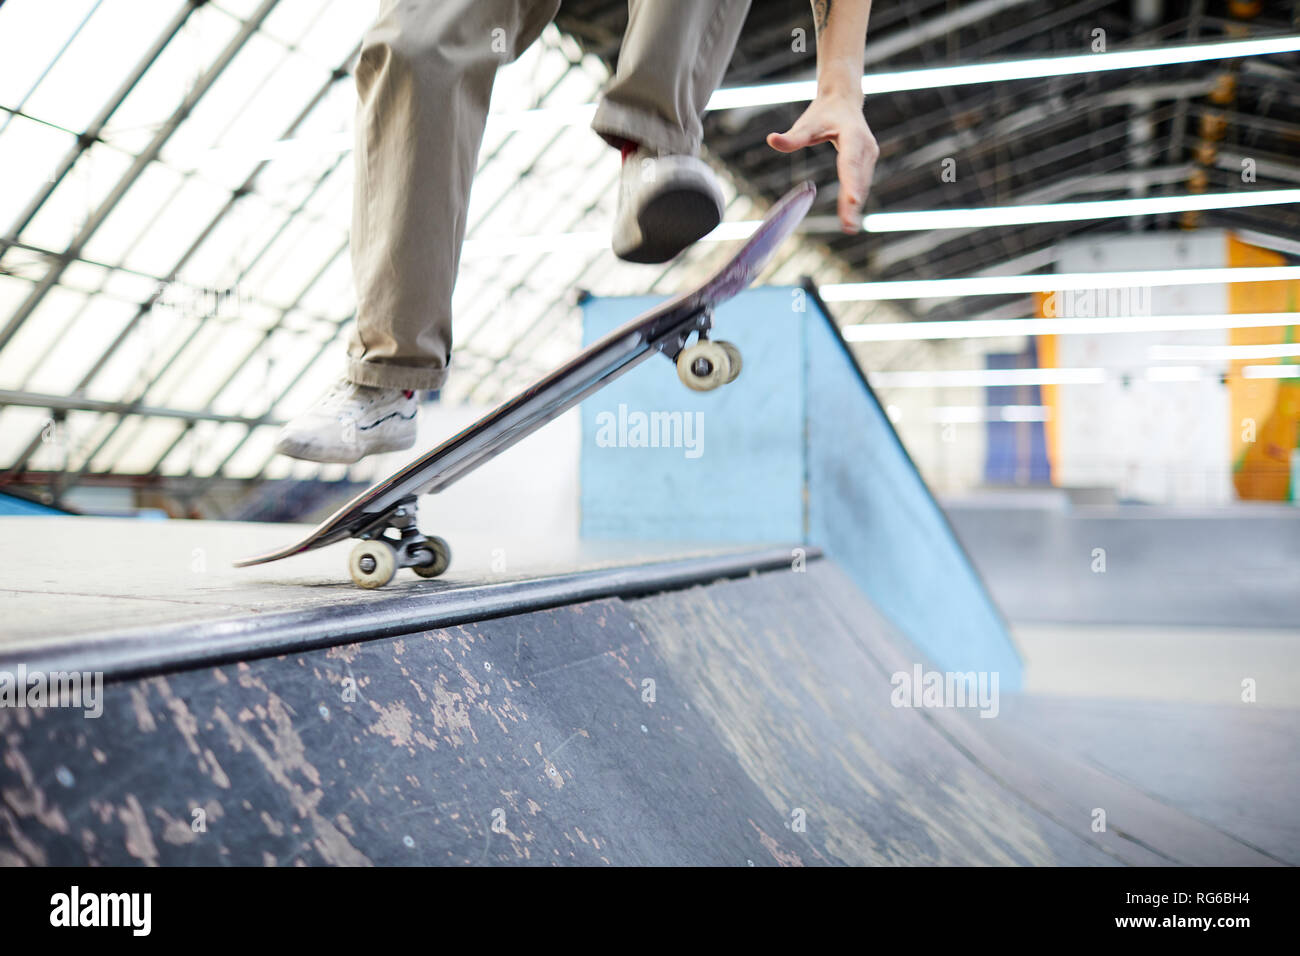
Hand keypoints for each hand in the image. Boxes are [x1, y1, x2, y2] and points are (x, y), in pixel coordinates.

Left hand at [767, 94, 877, 233]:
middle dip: (852, 202)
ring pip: (862, 183)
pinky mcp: (868, 161)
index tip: (853, 200)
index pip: (850, 161)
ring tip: (848, 227)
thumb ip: (791, 137)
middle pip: (857, 177)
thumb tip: (770, 139)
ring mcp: (869, 154)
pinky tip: (849, 216)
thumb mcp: (806, 124)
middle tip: (848, 225)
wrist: (843, 101)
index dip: (851, 182)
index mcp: (853, 134)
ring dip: (854, 205)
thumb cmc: (822, 114)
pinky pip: (861, 182)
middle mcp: (866, 145)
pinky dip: (855, 198)